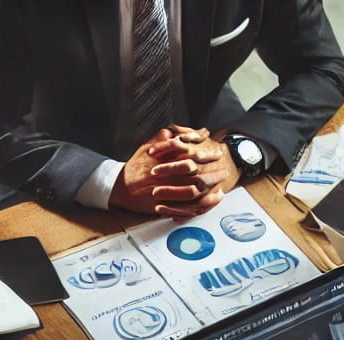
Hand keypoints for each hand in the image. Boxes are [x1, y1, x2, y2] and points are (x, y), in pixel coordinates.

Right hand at [111, 127, 229, 216]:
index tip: (213, 147)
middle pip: (199, 170)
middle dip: (213, 166)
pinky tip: (215, 198)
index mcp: (165, 160)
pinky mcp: (171, 205)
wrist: (121, 189)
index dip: (204, 148)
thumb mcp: (145, 148)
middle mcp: (170, 175)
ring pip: (199, 189)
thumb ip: (159, 138)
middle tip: (222, 163)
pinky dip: (207, 202)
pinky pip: (193, 205)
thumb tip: (172, 130)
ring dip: (213, 184)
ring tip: (223, 181)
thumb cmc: (134, 168)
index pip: (190, 151)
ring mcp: (171, 192)